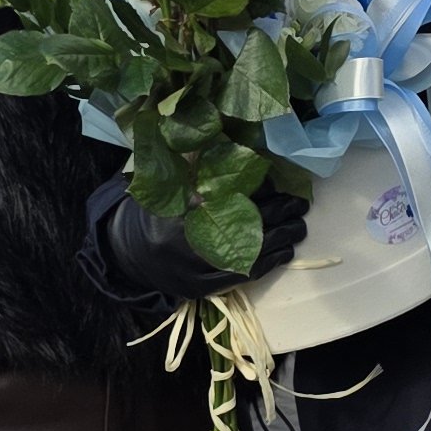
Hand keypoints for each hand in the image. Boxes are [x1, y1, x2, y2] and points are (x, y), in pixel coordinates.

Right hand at [94, 189, 310, 301]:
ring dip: (281, 237)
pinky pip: (244, 274)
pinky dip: (269, 261)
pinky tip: (286, 251)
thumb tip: (233, 144)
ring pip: (251, 250)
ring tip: (299, 225)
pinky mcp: (203, 286)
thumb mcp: (169, 187)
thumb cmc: (155, 215)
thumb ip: (196, 169)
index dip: (259, 188)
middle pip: (248, 221)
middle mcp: (189, 237)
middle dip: (279, 211)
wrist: (130, 255)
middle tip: (300, 202)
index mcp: (182, 207)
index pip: (231, 194)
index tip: (278, 181)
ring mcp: (196, 265)